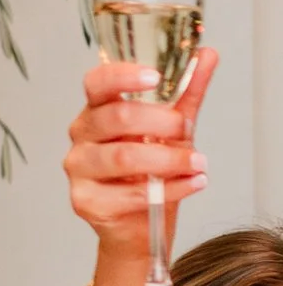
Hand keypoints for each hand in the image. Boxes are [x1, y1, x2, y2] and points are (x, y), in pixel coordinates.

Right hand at [67, 45, 213, 284]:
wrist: (140, 229)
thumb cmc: (150, 175)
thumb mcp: (172, 131)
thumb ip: (186, 93)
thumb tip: (207, 55)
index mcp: (96, 111)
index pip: (97, 83)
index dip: (123, 76)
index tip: (154, 76)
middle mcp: (81, 137)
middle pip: (115, 117)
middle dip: (160, 122)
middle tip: (186, 131)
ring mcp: (79, 170)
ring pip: (123, 157)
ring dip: (169, 160)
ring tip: (198, 164)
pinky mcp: (85, 202)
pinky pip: (131, 193)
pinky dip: (169, 189)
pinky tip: (191, 184)